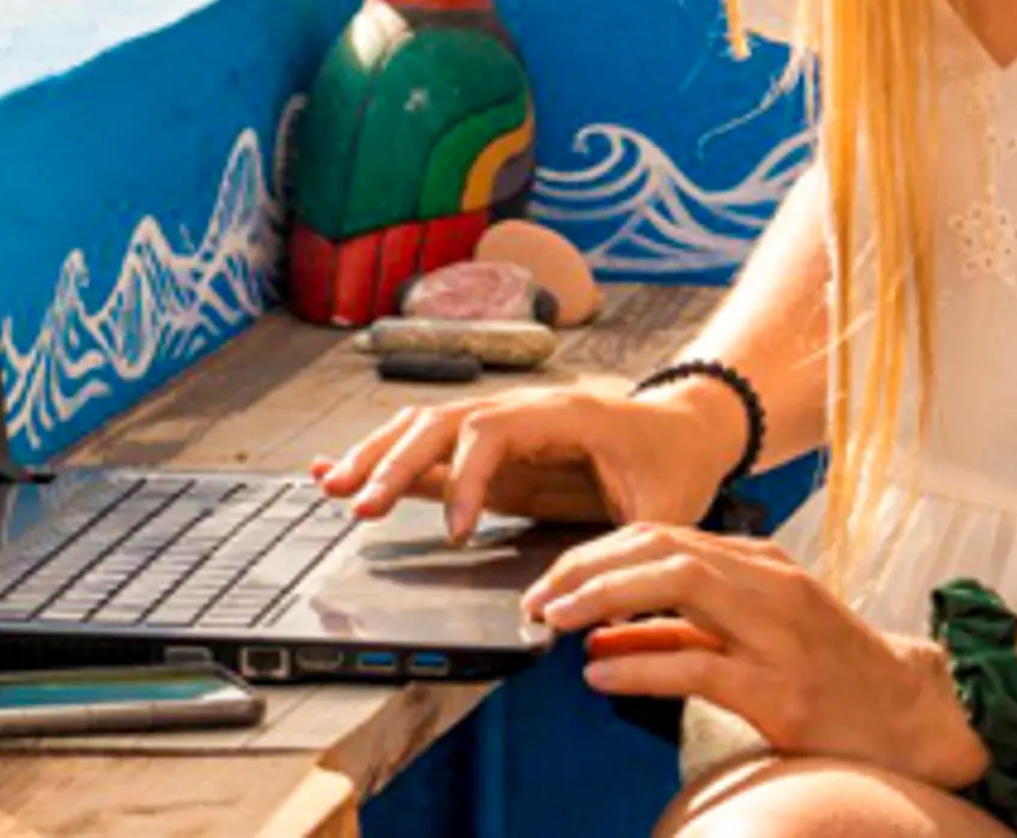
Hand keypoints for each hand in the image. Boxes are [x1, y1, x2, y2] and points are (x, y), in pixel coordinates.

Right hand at [308, 380, 739, 542]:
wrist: (686, 428)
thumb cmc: (675, 464)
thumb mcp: (667, 509)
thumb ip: (635, 551)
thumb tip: (606, 605)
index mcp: (565, 414)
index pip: (493, 431)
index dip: (467, 481)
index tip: (458, 535)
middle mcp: (524, 410)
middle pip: (444, 422)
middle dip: (396, 462)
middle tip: (358, 504)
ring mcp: (504, 425)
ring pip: (426, 428)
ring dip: (378, 456)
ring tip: (331, 486)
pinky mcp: (493, 450)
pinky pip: (431, 448)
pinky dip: (385, 458)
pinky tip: (338, 470)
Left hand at [531, 523, 988, 790]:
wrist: (906, 714)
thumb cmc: (829, 671)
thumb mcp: (760, 630)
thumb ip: (687, 628)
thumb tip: (604, 636)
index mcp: (763, 563)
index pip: (665, 535)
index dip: (599, 552)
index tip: (553, 577)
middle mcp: (770, 585)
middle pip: (663, 549)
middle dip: (590, 567)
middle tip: (539, 596)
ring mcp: (778, 634)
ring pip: (679, 587)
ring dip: (606, 600)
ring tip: (557, 621)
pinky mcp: (780, 689)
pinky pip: (698, 665)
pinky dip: (641, 666)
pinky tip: (601, 675)